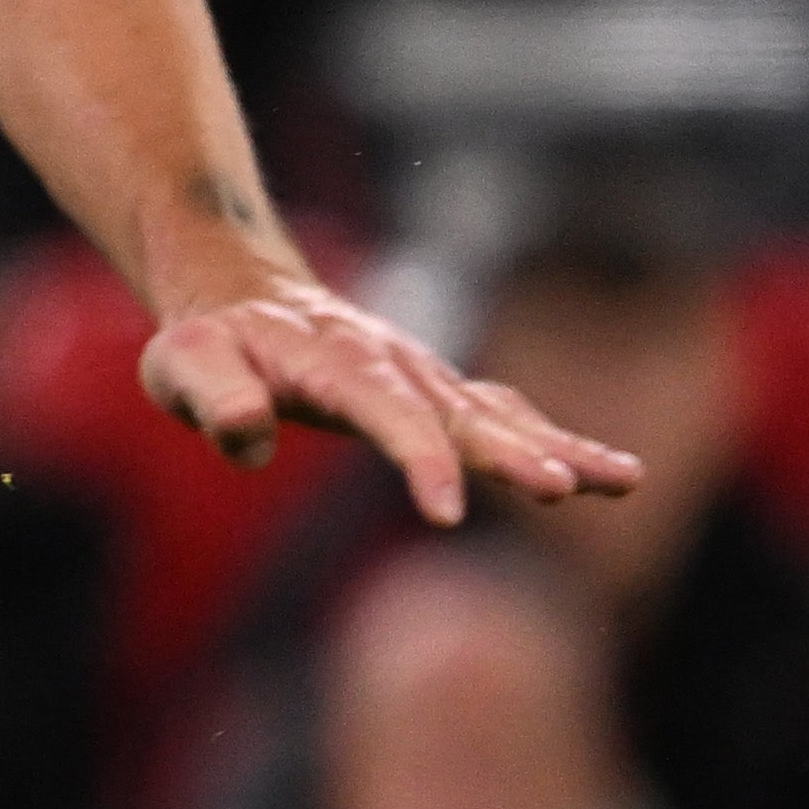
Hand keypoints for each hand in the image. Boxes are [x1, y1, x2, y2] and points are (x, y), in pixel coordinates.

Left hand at [139, 272, 643, 523]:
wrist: (239, 297)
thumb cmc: (208, 342)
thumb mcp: (184, 364)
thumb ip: (212, 397)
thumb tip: (243, 436)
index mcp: (337, 362)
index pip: (386, 415)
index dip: (419, 460)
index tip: (447, 512)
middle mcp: (396, 365)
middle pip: (463, 414)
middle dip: (513, 452)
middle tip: (565, 488)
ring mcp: (424, 377)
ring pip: (498, 413)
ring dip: (558, 446)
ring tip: (624, 479)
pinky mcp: (436, 392)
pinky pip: (500, 414)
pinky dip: (548, 438)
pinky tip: (600, 473)